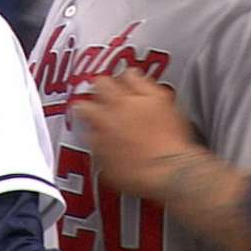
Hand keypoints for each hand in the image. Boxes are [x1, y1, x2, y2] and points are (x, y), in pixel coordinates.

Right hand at [72, 69, 199, 196]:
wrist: (169, 171)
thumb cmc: (140, 174)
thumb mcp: (107, 166)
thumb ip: (97, 145)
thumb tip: (93, 137)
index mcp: (102, 122)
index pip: (83, 107)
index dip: (81, 108)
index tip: (82, 110)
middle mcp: (119, 106)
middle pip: (101, 82)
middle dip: (98, 85)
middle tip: (99, 89)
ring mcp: (141, 100)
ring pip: (126, 75)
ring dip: (123, 79)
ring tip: (123, 82)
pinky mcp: (162, 99)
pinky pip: (151, 81)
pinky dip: (146, 83)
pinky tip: (147, 87)